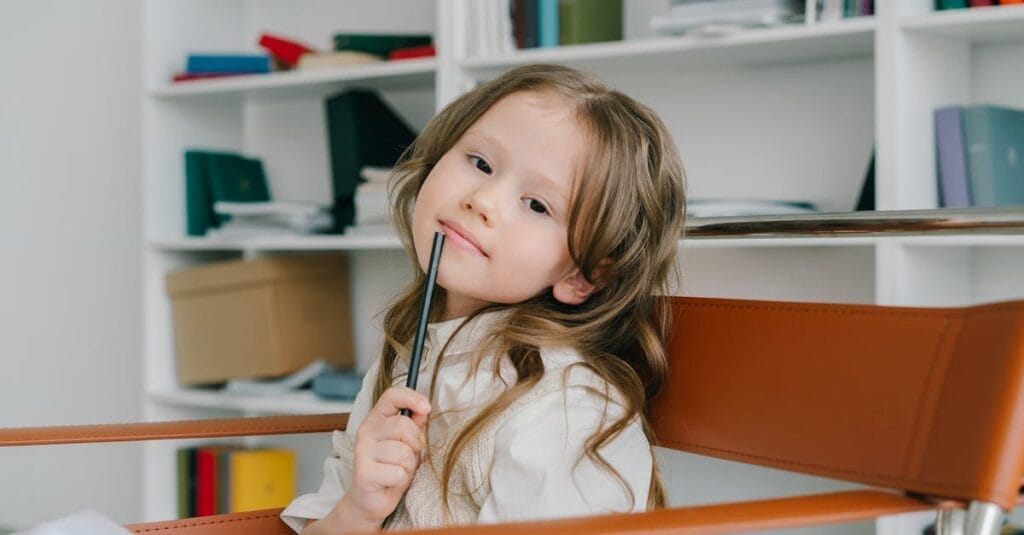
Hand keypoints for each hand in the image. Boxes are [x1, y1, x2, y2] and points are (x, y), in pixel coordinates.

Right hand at [331, 386, 430, 530]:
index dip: (411, 397)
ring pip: (403, 452)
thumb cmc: (390, 469)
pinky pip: (399, 472)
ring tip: (398, 470)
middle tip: (408, 457)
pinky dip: (401, 480)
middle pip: (403, 426)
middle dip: (415, 445)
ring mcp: (362, 451)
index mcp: (375, 420)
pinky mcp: (364, 472)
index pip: (391, 396)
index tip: (426, 408)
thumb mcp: (406, 444)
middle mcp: (366, 432)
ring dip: (409, 466)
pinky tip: (390, 482)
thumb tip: (423, 409)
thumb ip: (413, 425)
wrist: (371, 500)